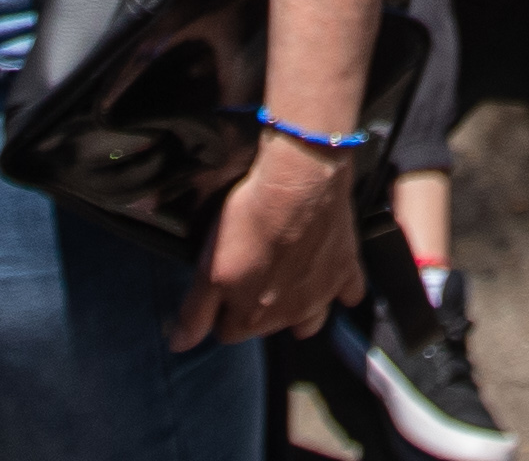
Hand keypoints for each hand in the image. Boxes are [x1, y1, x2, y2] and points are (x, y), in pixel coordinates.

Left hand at [173, 132, 357, 347]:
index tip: (222, 286)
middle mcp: (290, 315)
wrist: (298, 182)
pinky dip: (341, 288)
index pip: (229, 333)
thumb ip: (194, 312)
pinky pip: (349, 292)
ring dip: (300, 310)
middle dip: (259, 311)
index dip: (221, 312)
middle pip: (269, 327)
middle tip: (253, 275)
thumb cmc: (250, 220)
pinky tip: (328, 272)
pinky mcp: (345, 269)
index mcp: (253, 317)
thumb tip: (179, 345)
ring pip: (311, 319)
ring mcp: (321, 294)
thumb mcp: (209, 267)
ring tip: (289, 284)